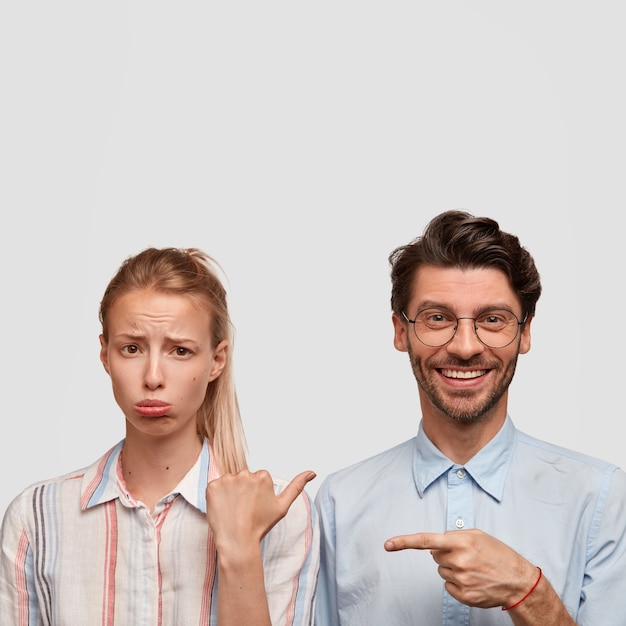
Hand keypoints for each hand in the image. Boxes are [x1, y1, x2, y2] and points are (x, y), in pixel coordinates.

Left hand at [205, 469, 315, 551]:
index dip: (255, 493)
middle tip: (243, 509)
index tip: (254, 506)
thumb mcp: (282, 506)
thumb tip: (313, 472)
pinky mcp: (212, 486)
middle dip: (242, 491)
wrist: (238, 542)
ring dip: (229, 493)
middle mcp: (245, 473)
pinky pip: (214, 487)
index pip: (256, 478)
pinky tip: (222, 508)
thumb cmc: (260, 525)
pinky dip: (216, 496)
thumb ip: (297, 486)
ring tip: (233, 510)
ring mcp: (227, 479)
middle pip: (242, 478)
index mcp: (262, 476)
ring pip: (229, 482)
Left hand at [384, 528, 536, 608]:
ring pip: (441, 571)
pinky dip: (457, 582)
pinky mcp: (464, 595)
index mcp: (460, 542)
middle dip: (445, 554)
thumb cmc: (498, 554)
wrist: (518, 580)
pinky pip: (447, 585)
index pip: (426, 541)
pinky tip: (473, 580)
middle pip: (434, 556)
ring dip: (452, 568)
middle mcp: (459, 561)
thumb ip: (454, 535)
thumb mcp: (477, 535)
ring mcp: (461, 580)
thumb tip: (434, 545)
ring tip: (473, 568)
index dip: (404, 542)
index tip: (388, 544)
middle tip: (465, 555)